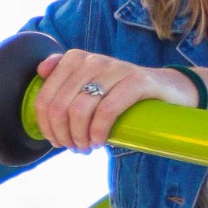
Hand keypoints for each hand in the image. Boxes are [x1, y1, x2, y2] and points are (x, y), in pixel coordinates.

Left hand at [33, 50, 201, 151]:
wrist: (167, 90)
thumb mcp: (90, 83)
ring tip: (87, 147)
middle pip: (59, 107)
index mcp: (75, 59)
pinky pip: (106, 110)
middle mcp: (92, 60)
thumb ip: (64, 77)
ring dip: (79, 137)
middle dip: (62, 135)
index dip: (46, 127)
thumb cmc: (121, 93)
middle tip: (74, 148)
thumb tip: (40, 70)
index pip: (45, 98)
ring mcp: (114, 69)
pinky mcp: (136, 81)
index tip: (57, 142)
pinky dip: (98, 132)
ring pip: (79, 110)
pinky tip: (100, 142)